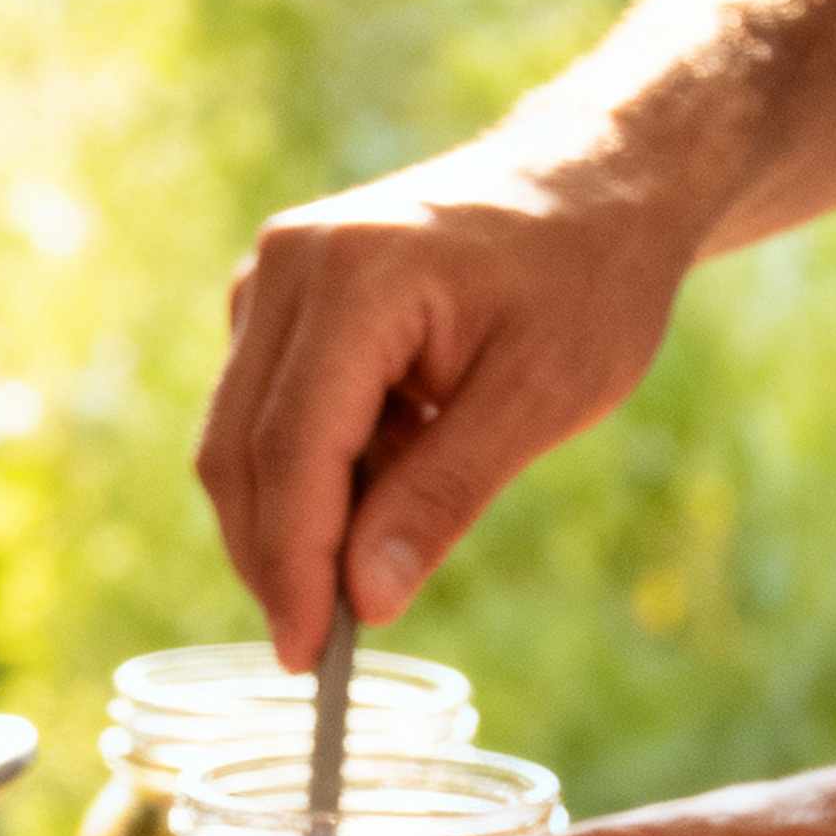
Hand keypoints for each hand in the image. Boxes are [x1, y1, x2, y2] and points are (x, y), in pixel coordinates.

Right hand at [193, 115, 711, 667]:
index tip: (308, 657)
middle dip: (276, 559)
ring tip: (398, 521)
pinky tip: (392, 468)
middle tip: (327, 645)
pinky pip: (266, 417)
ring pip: (241, 443)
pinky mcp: (278, 303)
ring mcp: (273, 278)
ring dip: (301, 516)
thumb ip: (444, 496)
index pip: (290, 451)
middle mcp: (290, 265)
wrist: (596, 179)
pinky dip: (316, 474)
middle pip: (239, 453)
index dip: (292, 566)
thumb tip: (365, 601)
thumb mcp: (541, 397)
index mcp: (355, 276)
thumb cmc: (588, 275)